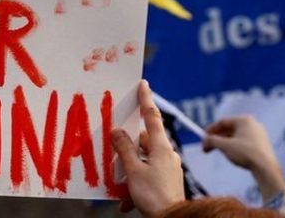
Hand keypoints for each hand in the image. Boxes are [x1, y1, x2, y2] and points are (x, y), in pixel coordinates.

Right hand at [111, 79, 184, 217]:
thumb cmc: (154, 195)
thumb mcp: (133, 171)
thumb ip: (124, 150)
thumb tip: (117, 131)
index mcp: (161, 147)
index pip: (151, 117)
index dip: (146, 99)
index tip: (143, 84)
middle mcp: (167, 154)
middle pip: (144, 141)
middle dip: (128, 148)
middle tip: (116, 155)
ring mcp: (168, 167)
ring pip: (144, 160)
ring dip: (130, 170)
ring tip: (122, 185)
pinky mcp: (167, 180)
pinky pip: (148, 175)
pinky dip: (136, 183)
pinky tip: (127, 198)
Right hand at [202, 115, 284, 201]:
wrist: (266, 168)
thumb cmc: (247, 154)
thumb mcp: (225, 146)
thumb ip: (212, 141)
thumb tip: (205, 141)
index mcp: (244, 120)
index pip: (222, 122)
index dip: (210, 130)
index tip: (203, 138)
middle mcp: (253, 124)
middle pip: (229, 129)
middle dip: (217, 138)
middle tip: (208, 147)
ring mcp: (259, 134)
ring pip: (236, 136)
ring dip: (225, 143)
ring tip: (219, 152)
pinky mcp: (262, 144)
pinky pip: (244, 142)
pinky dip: (235, 147)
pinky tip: (231, 156)